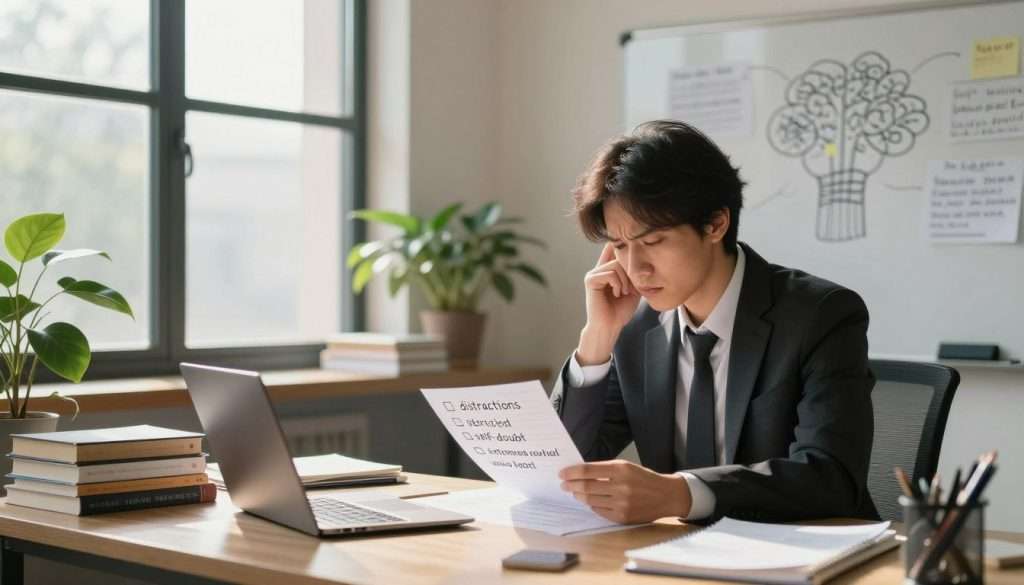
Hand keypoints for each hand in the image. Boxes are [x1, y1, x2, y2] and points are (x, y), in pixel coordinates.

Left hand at [559, 460, 691, 523]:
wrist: (665, 495)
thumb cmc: (643, 478)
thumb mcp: (626, 467)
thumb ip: (604, 469)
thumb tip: (579, 473)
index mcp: (621, 469)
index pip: (588, 470)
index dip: (572, 472)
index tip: (562, 473)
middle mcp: (621, 486)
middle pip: (586, 486)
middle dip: (571, 485)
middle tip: (563, 484)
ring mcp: (622, 503)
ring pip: (590, 500)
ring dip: (579, 496)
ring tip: (574, 492)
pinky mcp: (622, 517)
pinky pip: (599, 511)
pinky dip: (592, 505)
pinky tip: (589, 501)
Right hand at [577, 244, 640, 364]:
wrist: (610, 327)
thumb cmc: (620, 311)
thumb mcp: (632, 289)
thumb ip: (634, 274)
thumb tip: (642, 258)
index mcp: (608, 271)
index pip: (612, 249)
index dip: (620, 244)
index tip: (631, 243)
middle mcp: (599, 270)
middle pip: (619, 257)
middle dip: (630, 273)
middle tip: (632, 289)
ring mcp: (593, 274)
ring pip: (616, 265)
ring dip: (625, 281)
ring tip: (624, 293)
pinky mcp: (590, 280)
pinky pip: (610, 274)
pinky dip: (617, 284)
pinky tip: (617, 294)